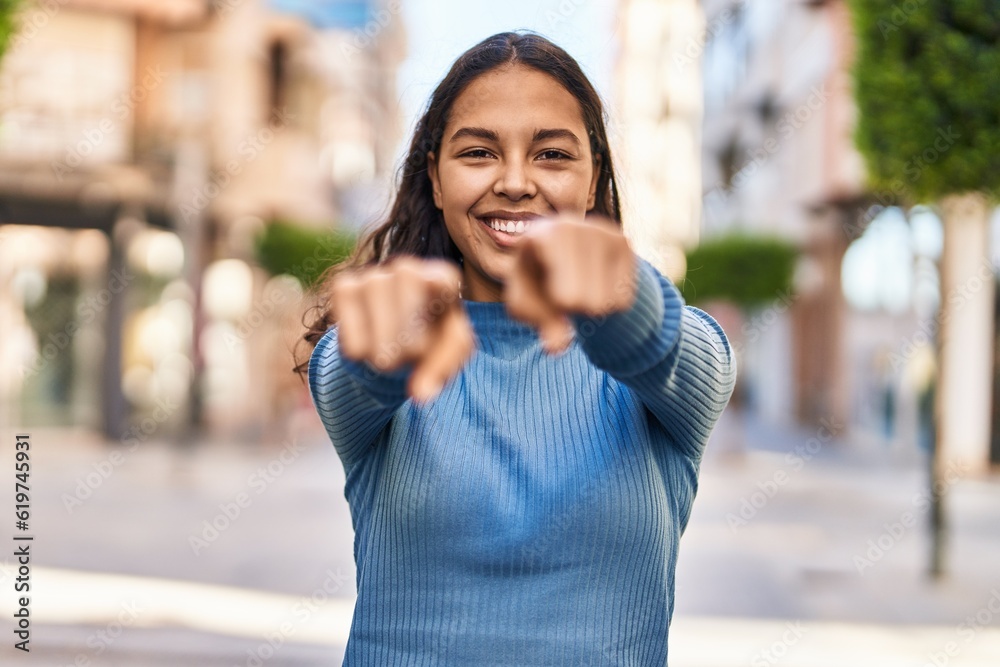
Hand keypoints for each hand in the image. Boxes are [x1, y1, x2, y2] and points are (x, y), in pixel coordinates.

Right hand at [331, 257, 473, 402]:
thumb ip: (441, 370)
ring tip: (387, 356)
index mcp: (443, 277)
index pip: (442, 284)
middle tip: (407, 358)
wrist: (391, 344)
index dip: (435, 313)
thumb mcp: (448, 355)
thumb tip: (420, 394)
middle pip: (409, 307)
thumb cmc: (430, 343)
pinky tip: (364, 347)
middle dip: (409, 346)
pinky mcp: (344, 285)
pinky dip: (357, 345)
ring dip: (382, 348)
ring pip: (378, 316)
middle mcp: (408, 268)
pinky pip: (348, 319)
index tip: (429, 328)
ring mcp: (374, 274)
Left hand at [504, 214, 637, 353]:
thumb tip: (556, 348)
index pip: (566, 298)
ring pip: (610, 302)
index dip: (559, 304)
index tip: (549, 285)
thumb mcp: (525, 302)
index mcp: (544, 237)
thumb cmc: (536, 279)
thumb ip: (538, 323)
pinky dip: (609, 300)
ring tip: (578, 283)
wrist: (558, 249)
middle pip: (591, 304)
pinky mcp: (623, 241)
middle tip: (564, 288)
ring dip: (593, 306)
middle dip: (577, 308)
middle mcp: (575, 226)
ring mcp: (602, 231)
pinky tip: (595, 279)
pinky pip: (625, 297)